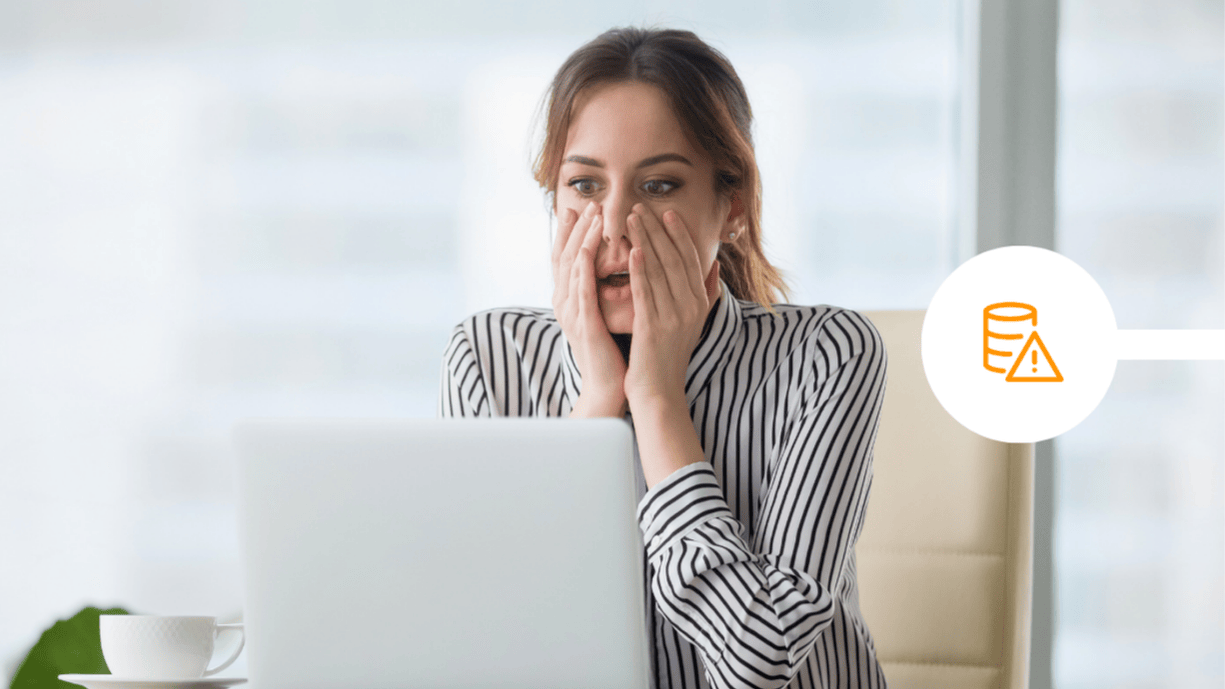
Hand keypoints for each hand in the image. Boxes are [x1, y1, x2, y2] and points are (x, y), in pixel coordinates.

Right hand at [551, 201, 627, 416]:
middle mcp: (566, 303)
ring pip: (573, 267)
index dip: (574, 232)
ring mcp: (572, 313)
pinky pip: (582, 291)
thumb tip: (623, 266)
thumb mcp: (610, 315)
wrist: (609, 389)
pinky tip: (591, 250)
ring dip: (581, 239)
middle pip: (566, 256)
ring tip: (591, 216)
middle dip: (576, 228)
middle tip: (587, 203)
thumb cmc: (615, 351)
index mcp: (573, 300)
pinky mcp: (584, 325)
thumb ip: (611, 291)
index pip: (570, 258)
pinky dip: (585, 268)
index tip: (583, 207)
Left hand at [624, 203, 720, 409]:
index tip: (667, 213)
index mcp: (699, 303)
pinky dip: (640, 270)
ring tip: (631, 219)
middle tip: (642, 207)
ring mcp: (674, 318)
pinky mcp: (654, 328)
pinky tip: (633, 251)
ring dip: (645, 241)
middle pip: (674, 259)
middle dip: (658, 230)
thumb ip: (706, 293)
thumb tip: (715, 266)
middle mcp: (690, 307)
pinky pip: (647, 293)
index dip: (679, 234)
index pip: (690, 260)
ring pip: (658, 270)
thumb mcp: (693, 323)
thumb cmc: (669, 357)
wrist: (659, 393)